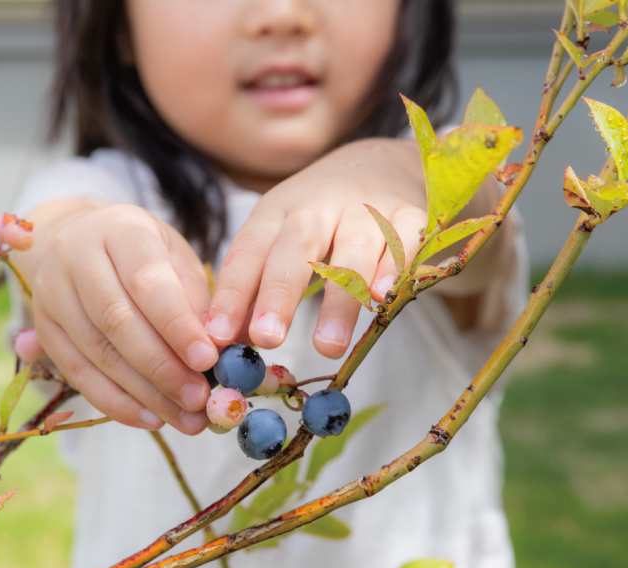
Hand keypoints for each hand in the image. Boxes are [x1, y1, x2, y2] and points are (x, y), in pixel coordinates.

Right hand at [26, 203, 216, 433]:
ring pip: (97, 352)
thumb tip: (220, 355)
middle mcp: (76, 255)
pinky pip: (78, 374)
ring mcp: (51, 293)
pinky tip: (151, 419)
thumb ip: (197, 302)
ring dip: (144, 393)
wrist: (82, 243)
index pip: (147, 281)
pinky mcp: (43, 328)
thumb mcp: (177, 259)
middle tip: (199, 399)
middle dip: (162, 367)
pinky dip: (117, 403)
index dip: (177, 325)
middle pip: (116, 321)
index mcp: (120, 229)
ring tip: (186, 418)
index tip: (208, 361)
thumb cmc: (146, 255)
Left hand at [204, 138, 426, 357]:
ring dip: (340, 299)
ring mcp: (367, 207)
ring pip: (353, 249)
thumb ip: (256, 289)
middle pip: (296, 247)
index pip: (249, 251)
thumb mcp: (278, 240)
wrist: (379, 163)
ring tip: (327, 345)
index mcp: (276, 211)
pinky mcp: (410, 214)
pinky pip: (404, 240)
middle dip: (279, 294)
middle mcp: (319, 204)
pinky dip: (395, 267)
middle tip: (267, 338)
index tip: (216, 335)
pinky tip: (383, 297)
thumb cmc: (317, 217)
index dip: (232, 293)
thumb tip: (233, 342)